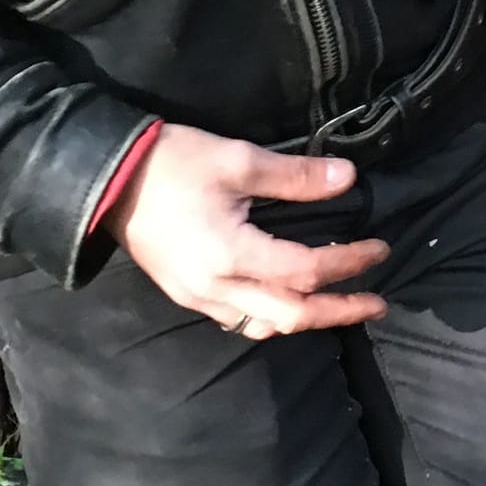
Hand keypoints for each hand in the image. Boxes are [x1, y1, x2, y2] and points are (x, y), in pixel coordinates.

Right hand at [105, 123, 389, 337]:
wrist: (105, 178)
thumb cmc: (171, 163)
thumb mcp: (237, 160)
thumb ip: (294, 176)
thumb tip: (347, 179)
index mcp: (230, 255)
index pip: (306, 271)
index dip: (348, 263)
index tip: (380, 248)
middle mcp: (215, 288)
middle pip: (290, 316)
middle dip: (338, 310)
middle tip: (376, 301)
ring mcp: (197, 297)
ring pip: (262, 326)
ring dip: (305, 319)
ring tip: (337, 305)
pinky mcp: (184, 294)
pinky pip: (237, 320)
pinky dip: (271, 317)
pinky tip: (287, 303)